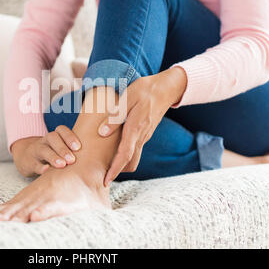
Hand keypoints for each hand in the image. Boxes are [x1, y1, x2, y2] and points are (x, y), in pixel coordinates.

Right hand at [11, 126, 81, 176]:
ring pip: (43, 150)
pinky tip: (46, 172)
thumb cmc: (55, 155)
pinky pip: (34, 164)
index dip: (70, 137)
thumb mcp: (63, 150)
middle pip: (52, 138)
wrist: (27, 158)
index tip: (78, 147)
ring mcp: (37, 150)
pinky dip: (40, 167)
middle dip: (63, 148)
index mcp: (56, 136)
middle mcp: (46, 140)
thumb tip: (105, 161)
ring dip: (53, 157)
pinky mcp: (29, 162)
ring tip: (61, 165)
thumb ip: (78, 152)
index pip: (61, 130)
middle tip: (72, 160)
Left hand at [98, 67, 187, 185]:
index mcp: (136, 127)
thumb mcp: (128, 97)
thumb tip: (102, 132)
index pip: (125, 154)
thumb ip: (116, 116)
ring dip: (121, 165)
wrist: (167, 88)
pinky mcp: (145, 133)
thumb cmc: (145, 90)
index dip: (115, 169)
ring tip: (106, 168)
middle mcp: (142, 136)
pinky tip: (115, 153)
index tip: (106, 180)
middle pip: (130, 161)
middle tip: (102, 179)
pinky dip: (126, 156)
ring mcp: (145, 136)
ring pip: (134, 157)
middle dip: (117, 172)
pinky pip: (135, 149)